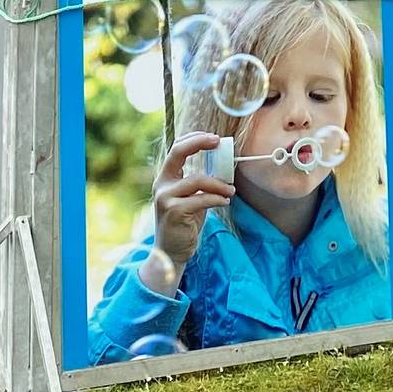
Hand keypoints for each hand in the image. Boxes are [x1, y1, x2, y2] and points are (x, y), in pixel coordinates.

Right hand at [137, 132, 237, 292]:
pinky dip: (217, 199)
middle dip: (199, 143)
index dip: (194, 139)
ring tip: (230, 191)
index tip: (213, 138)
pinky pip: (202, 199)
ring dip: (219, 184)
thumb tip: (223, 166)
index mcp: (165, 179)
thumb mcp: (191, 200)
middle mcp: (162, 185)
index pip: (176, 149)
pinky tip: (225, 201)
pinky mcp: (174, 211)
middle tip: (218, 142)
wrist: (171, 253)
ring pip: (197, 180)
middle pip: (178, 152)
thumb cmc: (184, 225)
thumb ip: (200, 184)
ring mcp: (166, 197)